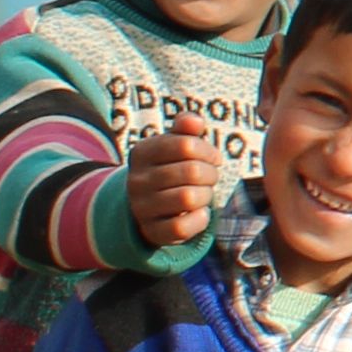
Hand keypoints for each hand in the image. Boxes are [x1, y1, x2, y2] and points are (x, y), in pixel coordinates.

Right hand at [122, 119, 226, 250]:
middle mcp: (137, 180)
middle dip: (210, 174)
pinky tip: (199, 213)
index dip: (208, 151)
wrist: (147, 206)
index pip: (186, 145)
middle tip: (210, 178)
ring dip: (206, 195)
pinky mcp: (152, 231)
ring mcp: (142, 207)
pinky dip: (199, 219)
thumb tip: (195, 121)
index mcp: (142, 152)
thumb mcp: (173, 145)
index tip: (213, 158)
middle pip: (192, 172)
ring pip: (188, 198)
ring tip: (203, 194)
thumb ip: (185, 130)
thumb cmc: (169, 169)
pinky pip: (182, 226)